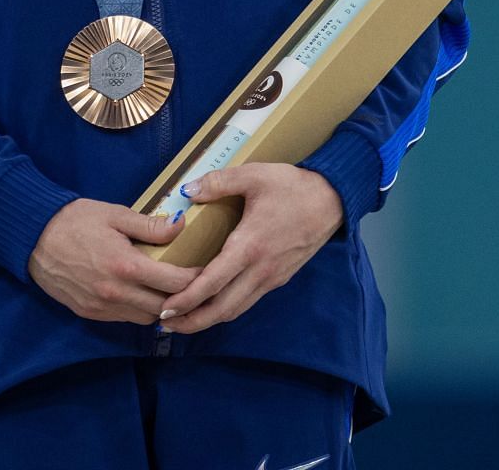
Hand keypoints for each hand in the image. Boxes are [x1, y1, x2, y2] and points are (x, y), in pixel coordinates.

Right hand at [28, 199, 198, 324]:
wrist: (32, 237)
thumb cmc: (75, 220)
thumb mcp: (114, 214)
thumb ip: (150, 225)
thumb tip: (182, 226)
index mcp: (125, 266)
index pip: (174, 283)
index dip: (196, 279)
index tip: (206, 270)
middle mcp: (115, 293)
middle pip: (164, 307)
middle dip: (182, 297)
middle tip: (194, 282)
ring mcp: (101, 307)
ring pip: (145, 318)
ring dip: (160, 306)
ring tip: (169, 289)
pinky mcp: (89, 313)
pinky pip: (124, 318)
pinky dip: (138, 309)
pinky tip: (141, 293)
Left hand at [157, 163, 342, 333]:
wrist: (333, 200)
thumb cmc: (293, 186)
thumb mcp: (254, 175)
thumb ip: (218, 182)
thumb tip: (186, 190)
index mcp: (249, 247)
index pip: (212, 283)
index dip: (187, 299)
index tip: (165, 309)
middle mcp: (260, 270)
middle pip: (222, 309)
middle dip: (193, 321)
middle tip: (166, 323)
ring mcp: (272, 278)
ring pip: (236, 310)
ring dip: (209, 319)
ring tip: (184, 319)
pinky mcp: (279, 278)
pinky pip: (248, 301)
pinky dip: (227, 308)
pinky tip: (213, 303)